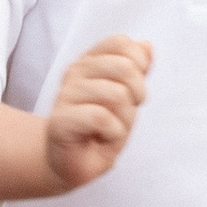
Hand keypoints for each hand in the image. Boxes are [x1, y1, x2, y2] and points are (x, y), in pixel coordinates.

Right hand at [43, 37, 151, 189]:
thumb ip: (136, 71)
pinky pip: (101, 117)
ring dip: (125, 119)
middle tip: (126, 112)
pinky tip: (103, 138)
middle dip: (138, 93)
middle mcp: (75, 72)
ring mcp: (65, 95)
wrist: (69, 163)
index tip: (133, 90)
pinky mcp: (60, 120)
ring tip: (112, 129)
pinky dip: (113, 132)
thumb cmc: (100, 130)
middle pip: (124, 67)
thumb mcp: (126, 98)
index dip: (138, 64)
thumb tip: (146, 46)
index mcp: (90, 61)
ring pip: (117, 94)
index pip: (120, 43)